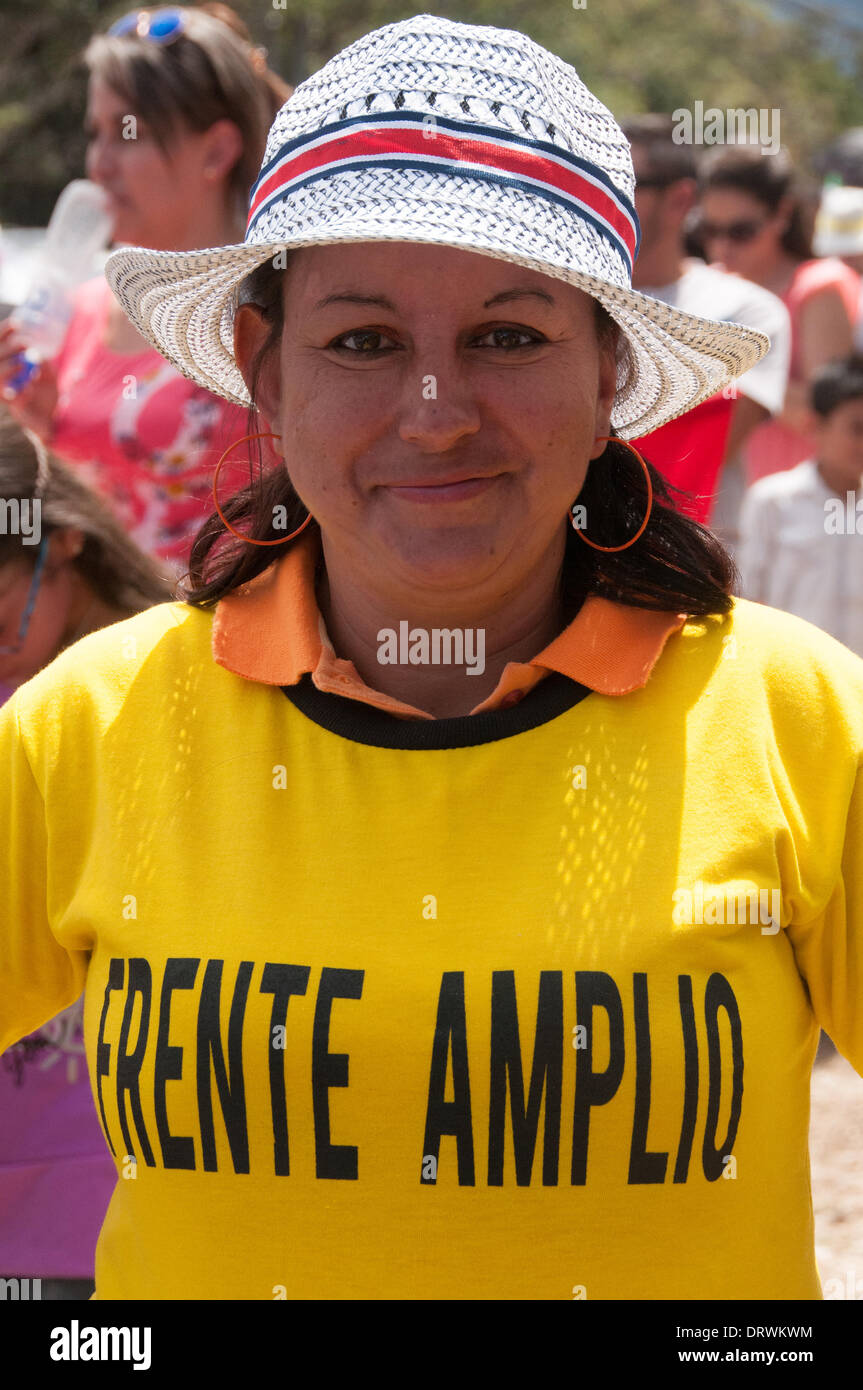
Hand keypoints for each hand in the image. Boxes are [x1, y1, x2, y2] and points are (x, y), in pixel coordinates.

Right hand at [0, 319, 58, 438]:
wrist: (51, 421)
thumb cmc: (47, 395)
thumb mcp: (49, 376)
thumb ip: (45, 364)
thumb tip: (38, 355)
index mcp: (9, 366)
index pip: (1, 345)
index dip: (4, 333)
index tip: (17, 323)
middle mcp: (4, 378)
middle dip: (9, 349)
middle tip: (24, 345)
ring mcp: (5, 392)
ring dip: (9, 368)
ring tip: (25, 366)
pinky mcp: (13, 406)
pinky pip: (10, 397)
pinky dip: (20, 391)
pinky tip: (30, 390)